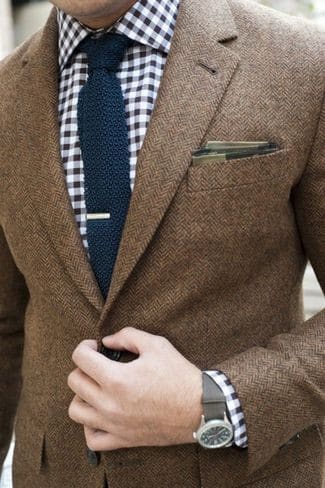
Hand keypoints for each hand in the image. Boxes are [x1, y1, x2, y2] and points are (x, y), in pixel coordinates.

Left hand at [67, 327, 202, 450]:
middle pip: (74, 381)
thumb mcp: (156, 344)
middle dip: (83, 366)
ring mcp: (114, 424)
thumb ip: (127, 336)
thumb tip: (107, 341)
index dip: (84, 346)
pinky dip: (90, 425)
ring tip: (97, 387)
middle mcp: (109, 404)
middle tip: (98, 363)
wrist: (200, 408)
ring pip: (76, 410)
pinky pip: (92, 438)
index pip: (80, 358)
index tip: (94, 346)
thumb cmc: (179, 375)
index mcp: (116, 378)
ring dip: (81, 395)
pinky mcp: (122, 439)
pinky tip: (101, 412)